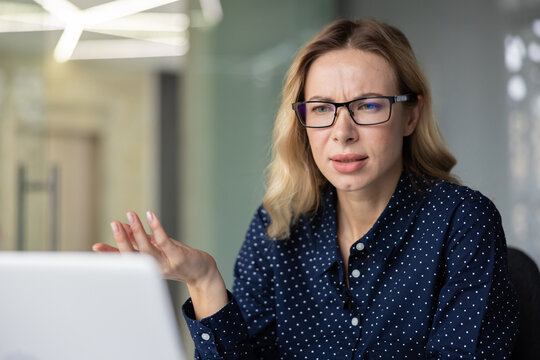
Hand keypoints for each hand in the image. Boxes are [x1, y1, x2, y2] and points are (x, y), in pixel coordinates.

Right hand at [93, 211, 227, 319]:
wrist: (200, 272)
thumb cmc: (175, 259)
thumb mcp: (155, 252)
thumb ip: (139, 243)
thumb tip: (124, 227)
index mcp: (145, 268)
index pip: (125, 260)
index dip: (110, 254)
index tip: (95, 248)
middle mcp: (153, 268)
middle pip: (133, 255)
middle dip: (122, 240)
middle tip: (113, 224)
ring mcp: (165, 263)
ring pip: (147, 248)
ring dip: (137, 231)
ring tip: (130, 215)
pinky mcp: (177, 256)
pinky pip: (164, 241)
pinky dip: (156, 228)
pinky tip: (150, 215)